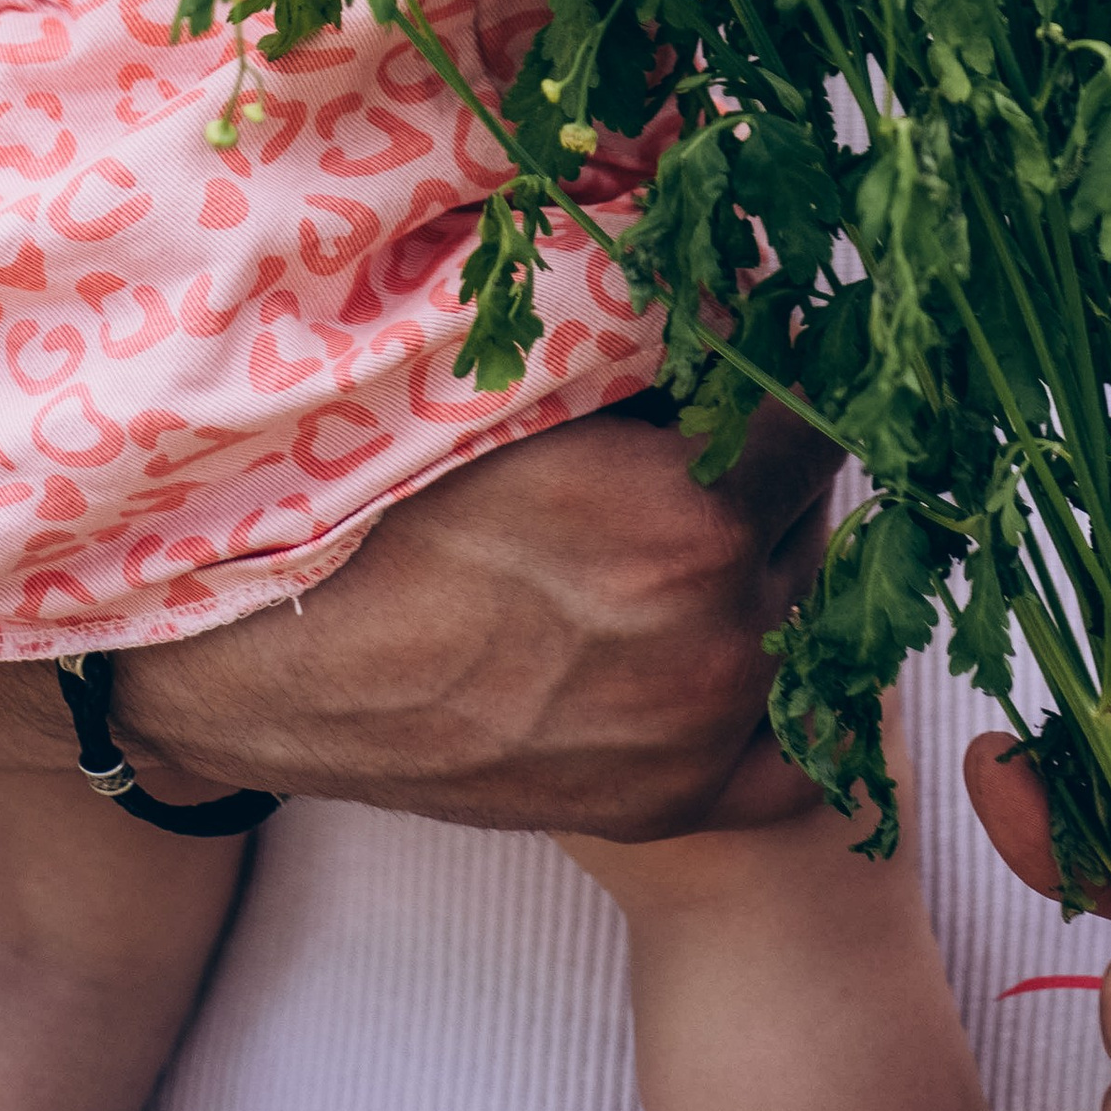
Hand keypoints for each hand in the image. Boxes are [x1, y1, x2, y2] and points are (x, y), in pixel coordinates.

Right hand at [118, 398, 837, 839]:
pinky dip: (784, 700)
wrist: (295, 659)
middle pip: (814, 514)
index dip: (786, 372)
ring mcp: (705, 730)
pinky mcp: (674, 801)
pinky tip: (738, 645)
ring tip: (702, 533)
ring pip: (807, 617)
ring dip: (774, 566)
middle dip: (771, 468)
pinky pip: (797, 755)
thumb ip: (655, 362)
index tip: (758, 354)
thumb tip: (737, 308)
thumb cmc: (397, 500)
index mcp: (699, 516)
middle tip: (714, 441)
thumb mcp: (534, 395)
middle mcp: (724, 632)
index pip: (816, 415)